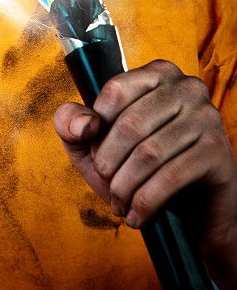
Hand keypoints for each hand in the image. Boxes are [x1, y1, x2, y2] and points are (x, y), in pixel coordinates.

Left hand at [53, 60, 236, 289]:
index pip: (115, 91)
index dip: (97, 128)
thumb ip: (71, 123)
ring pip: (150, 152)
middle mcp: (186, 86)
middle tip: (107, 185)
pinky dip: (147, 201)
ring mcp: (206, 116)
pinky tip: (137, 216)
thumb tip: (84, 125)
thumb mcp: (93, 143)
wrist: (190, 210)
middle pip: (131, 123)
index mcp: (156, 74)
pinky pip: (173, 176)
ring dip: (126, 186)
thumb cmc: (138, 169)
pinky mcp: (218, 150)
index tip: (95, 154)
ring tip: (119, 204)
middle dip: (109, 163)